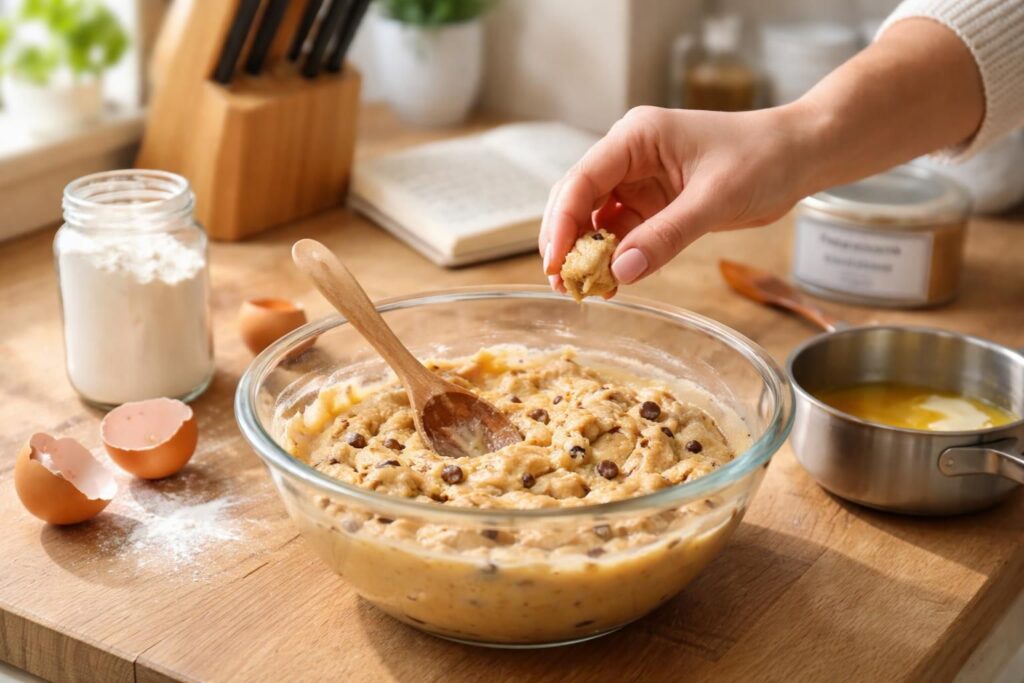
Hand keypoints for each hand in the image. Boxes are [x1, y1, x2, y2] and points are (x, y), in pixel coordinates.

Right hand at [539, 104, 817, 290]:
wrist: (800, 155)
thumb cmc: (763, 158)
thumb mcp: (715, 199)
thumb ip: (666, 236)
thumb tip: (621, 271)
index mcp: (636, 137)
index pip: (582, 180)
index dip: (563, 223)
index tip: (557, 263)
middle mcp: (629, 156)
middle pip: (577, 199)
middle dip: (566, 242)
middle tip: (563, 284)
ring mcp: (639, 180)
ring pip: (595, 220)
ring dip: (588, 254)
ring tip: (584, 291)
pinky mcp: (654, 204)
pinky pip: (622, 233)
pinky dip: (614, 258)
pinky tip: (612, 283)